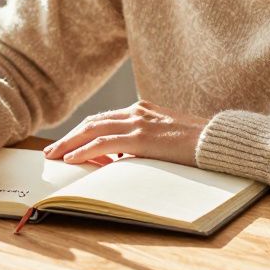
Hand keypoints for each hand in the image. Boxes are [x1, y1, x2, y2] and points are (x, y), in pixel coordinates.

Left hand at [43, 100, 207, 167]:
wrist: (218, 141)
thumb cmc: (197, 145)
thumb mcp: (167, 139)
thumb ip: (146, 143)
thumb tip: (126, 159)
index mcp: (143, 110)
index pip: (104, 120)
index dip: (83, 132)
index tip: (68, 143)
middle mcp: (137, 112)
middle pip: (93, 123)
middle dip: (70, 137)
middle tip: (51, 151)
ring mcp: (138, 123)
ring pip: (92, 131)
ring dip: (69, 144)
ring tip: (54, 156)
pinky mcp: (141, 138)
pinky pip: (103, 145)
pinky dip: (84, 151)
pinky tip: (71, 159)